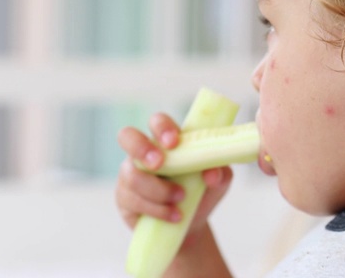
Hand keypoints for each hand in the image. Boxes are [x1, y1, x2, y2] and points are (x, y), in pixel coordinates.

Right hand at [115, 113, 233, 230]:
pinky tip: (174, 215)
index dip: (162, 127)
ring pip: (132, 176)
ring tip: (181, 199)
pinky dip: (157, 210)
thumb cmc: (203, 192)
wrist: (192, 223)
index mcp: (168, 141)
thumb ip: (220, 173)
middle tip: (159, 164)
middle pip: (127, 136)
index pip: (158, 122)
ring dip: (159, 190)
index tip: (173, 142)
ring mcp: (130, 174)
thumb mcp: (219, 182)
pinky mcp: (125, 199)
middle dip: (141, 148)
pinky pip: (133, 201)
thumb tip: (212, 173)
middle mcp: (144, 153)